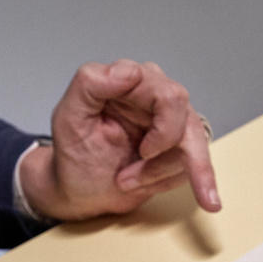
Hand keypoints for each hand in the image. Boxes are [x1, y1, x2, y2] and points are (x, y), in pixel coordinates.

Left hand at [19, 59, 219, 220]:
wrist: (83, 190)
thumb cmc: (75, 155)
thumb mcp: (69, 118)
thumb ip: (90, 83)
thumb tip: (129, 71)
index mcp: (131, 82)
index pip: (169, 96)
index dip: (164, 130)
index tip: (144, 153)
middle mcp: (156, 95)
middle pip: (189, 124)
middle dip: (164, 162)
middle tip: (129, 180)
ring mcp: (172, 121)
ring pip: (193, 150)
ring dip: (160, 175)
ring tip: (125, 183)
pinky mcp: (181, 144)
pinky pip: (193, 167)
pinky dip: (166, 183)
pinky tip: (139, 184)